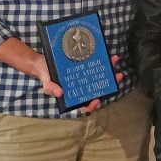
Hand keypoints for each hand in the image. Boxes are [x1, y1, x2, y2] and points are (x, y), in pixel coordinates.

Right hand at [0, 39, 122, 112]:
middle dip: (110, 83)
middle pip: (97, 88)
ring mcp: (84, 76)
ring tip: (114, 60)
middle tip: (118, 76)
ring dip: (110, 69)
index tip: (97, 99)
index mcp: (72, 94)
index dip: (91, 105)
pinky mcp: (85, 65)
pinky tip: (108, 55)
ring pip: (100, 75)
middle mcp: (81, 86)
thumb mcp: (46, 82)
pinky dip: (103, 60)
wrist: (42, 61)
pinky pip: (96, 65)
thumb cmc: (45, 74)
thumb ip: (51, 88)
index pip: (84, 104)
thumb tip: (60, 94)